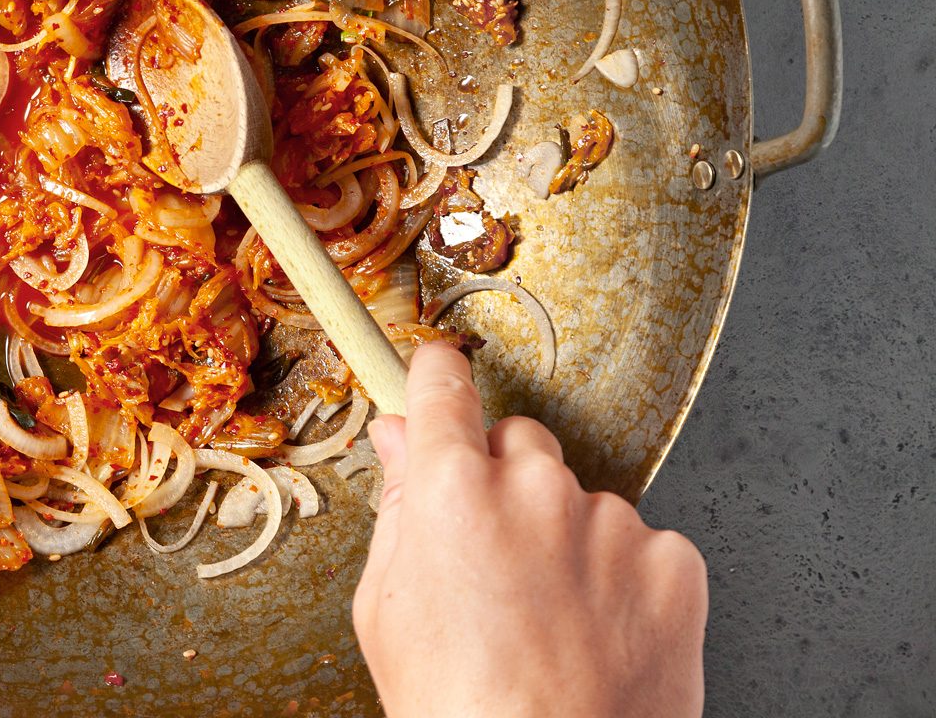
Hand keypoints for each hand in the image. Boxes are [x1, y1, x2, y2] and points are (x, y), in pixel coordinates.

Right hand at [354, 343, 706, 717]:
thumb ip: (397, 508)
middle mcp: (535, 487)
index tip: (442, 376)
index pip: (444, 387)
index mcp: (451, 489)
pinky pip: (644, 546)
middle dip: (505, 480)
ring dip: (568, 538)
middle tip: (496, 557)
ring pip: (583, 501)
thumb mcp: (386, 611)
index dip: (439, 379)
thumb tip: (396, 439)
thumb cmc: (456, 710)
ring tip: (553, 622)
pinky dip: (625, 581)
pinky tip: (600, 635)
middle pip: (520, 442)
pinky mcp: (674, 563)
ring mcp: (613, 523)